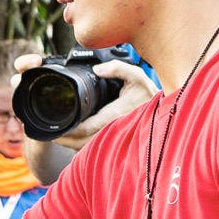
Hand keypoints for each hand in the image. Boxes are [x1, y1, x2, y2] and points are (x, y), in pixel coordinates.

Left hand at [12, 50, 154, 150]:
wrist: (166, 113)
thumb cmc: (150, 95)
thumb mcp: (136, 76)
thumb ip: (117, 68)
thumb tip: (97, 69)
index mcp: (115, 116)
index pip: (86, 128)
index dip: (68, 131)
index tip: (55, 129)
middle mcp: (114, 131)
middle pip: (83, 144)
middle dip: (66, 141)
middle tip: (51, 135)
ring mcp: (115, 140)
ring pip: (89, 149)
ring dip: (73, 146)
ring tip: (59, 139)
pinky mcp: (116, 144)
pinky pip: (97, 149)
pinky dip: (84, 148)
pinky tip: (75, 142)